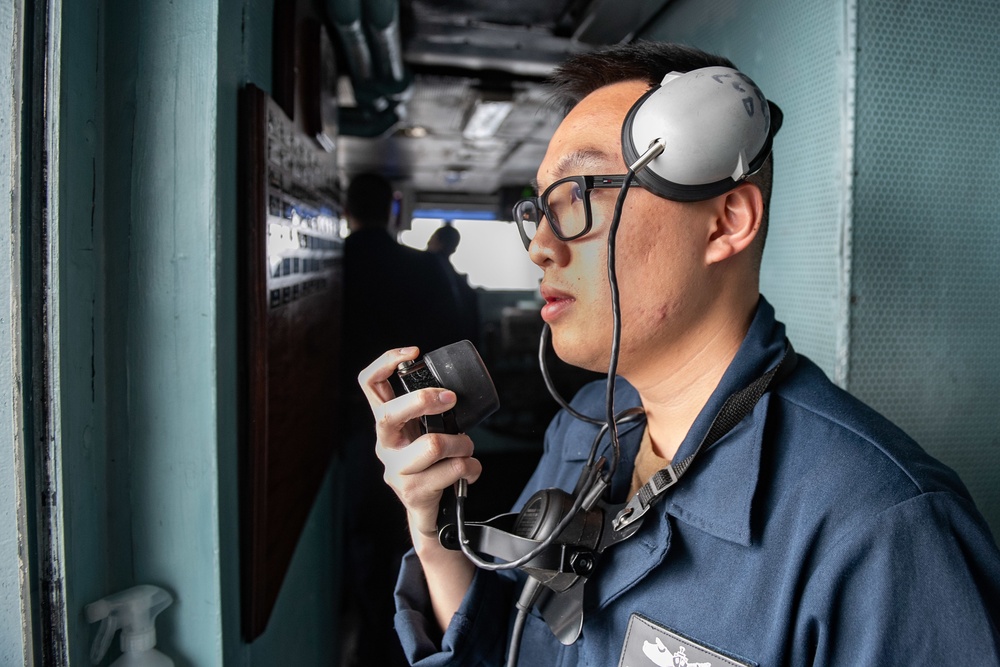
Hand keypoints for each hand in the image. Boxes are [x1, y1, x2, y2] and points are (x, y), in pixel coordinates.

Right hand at [358, 347, 482, 540]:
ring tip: (467, 450)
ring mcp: (395, 469)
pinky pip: (452, 470)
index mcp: (388, 423)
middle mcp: (385, 444)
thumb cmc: (431, 466)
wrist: (430, 512)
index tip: (413, 353)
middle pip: (390, 414)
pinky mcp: (412, 491)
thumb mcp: (426, 433)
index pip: (370, 384)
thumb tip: (454, 393)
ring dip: (462, 444)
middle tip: (450, 399)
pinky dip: (471, 468)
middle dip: (424, 401)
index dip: (386, 362)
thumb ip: (432, 413)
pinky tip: (469, 472)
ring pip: (433, 444)